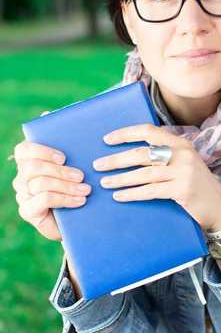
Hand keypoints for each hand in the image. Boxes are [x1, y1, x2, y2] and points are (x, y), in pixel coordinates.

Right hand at [12, 111, 91, 241]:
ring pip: (40, 183)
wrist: (78, 217)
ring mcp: (23, 195)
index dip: (42, 150)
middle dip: (60, 171)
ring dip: (66, 186)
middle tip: (82, 176)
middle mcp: (22, 177)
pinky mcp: (28, 211)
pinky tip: (80, 201)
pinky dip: (64, 199)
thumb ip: (65, 141)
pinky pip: (43, 200)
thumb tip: (47, 114)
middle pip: (33, 167)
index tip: (64, 156)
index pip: (24, 149)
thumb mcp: (74, 162)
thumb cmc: (75, 185)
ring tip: (86, 189)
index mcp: (30, 161)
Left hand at [94, 123, 220, 232]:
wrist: (220, 208)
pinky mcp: (183, 190)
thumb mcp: (184, 164)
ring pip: (143, 173)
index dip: (126, 133)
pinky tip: (119, 196)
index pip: (148, 131)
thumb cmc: (197, 186)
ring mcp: (184, 171)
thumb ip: (164, 156)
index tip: (106, 139)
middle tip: (98, 165)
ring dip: (120, 178)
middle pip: (141, 154)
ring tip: (105, 183)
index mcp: (180, 143)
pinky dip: (132, 194)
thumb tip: (129, 155)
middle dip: (116, 159)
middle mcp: (183, 154)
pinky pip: (150, 191)